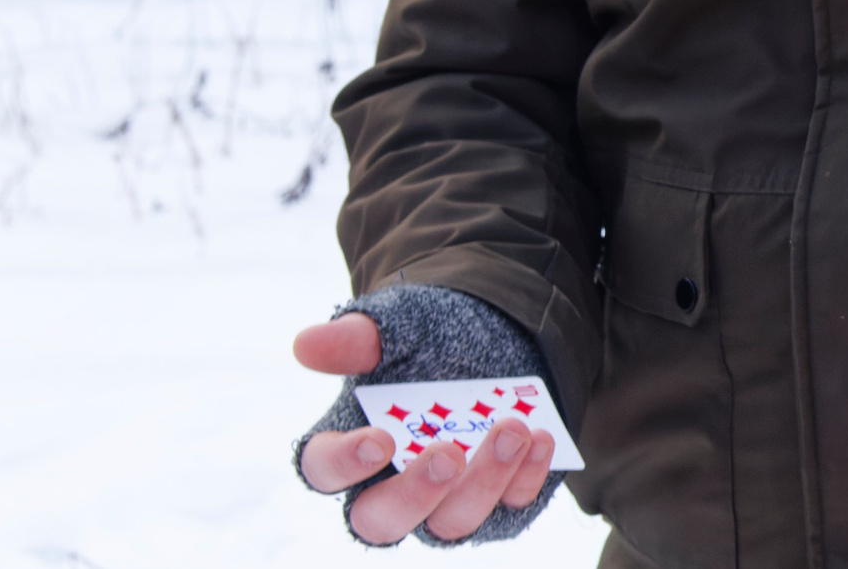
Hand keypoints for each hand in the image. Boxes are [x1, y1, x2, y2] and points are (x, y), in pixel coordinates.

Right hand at [293, 313, 558, 544]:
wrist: (501, 331)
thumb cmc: (434, 335)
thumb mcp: (400, 324)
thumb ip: (355, 338)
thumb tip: (305, 345)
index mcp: (349, 445)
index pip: (323, 471)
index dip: (343, 465)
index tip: (379, 440)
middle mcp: (390, 487)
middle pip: (381, 522)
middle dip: (416, 494)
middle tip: (448, 454)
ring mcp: (444, 503)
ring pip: (451, 523)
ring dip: (485, 480)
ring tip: (515, 427)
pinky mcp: (496, 505)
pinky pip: (509, 510)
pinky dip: (527, 477)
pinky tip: (541, 438)